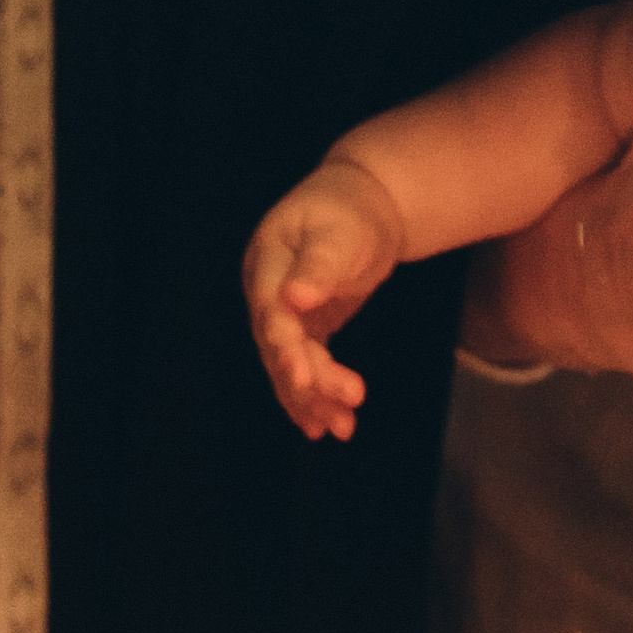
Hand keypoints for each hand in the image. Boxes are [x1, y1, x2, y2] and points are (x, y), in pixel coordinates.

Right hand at [244, 158, 410, 441]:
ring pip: (289, 363)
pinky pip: (303, 365)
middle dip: (308, 379)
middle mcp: (267, 290)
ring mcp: (282, 311)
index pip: (270, 310)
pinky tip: (326, 425)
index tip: (304, 375)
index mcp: (267, 260)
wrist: (365, 204)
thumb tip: (294, 297)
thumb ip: (319, 265)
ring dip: (312, 398)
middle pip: (278, 345)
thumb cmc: (351, 210)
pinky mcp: (302, 327)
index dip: (284, 345)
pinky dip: (314, 394)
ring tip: (342, 428)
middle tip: (344, 405)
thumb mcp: (341, 231)